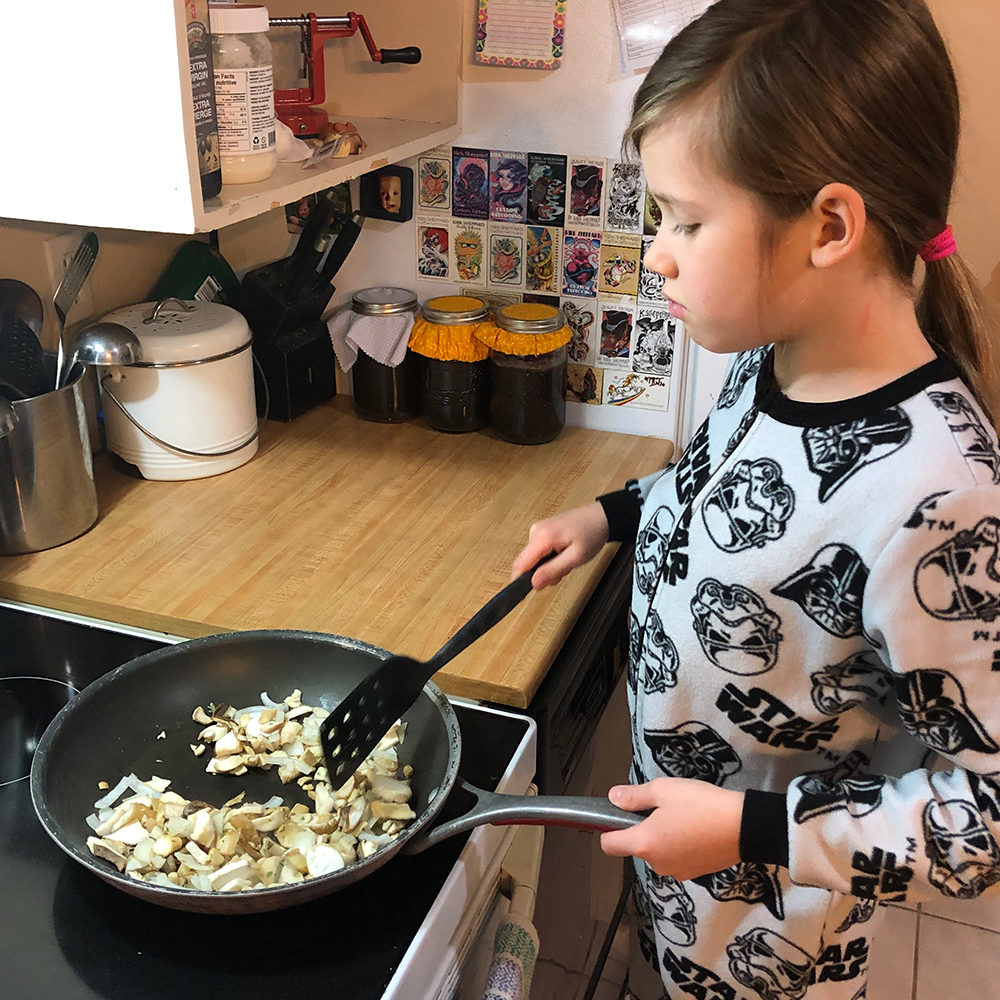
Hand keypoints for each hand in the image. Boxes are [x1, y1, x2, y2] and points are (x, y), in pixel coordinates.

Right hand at [511, 502, 609, 588]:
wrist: (600, 517)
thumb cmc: (592, 533)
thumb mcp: (576, 557)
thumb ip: (553, 570)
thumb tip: (534, 583)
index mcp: (542, 537)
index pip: (520, 564)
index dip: (520, 581)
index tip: (525, 593)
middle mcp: (536, 531)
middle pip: (527, 563)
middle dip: (543, 573)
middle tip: (564, 570)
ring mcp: (537, 530)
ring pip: (534, 559)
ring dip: (549, 566)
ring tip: (567, 559)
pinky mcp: (541, 531)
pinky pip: (539, 552)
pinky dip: (551, 558)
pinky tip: (564, 554)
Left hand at [600, 778, 743, 880]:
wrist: (744, 826)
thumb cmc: (701, 805)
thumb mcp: (663, 790)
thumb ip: (634, 796)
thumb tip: (613, 798)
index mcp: (644, 843)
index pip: (609, 846)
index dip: (608, 830)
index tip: (619, 815)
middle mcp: (657, 864)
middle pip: (636, 847)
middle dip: (642, 829)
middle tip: (662, 808)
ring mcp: (677, 872)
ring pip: (658, 853)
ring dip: (662, 838)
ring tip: (682, 816)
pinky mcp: (695, 873)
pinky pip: (676, 859)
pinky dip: (679, 846)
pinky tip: (695, 829)